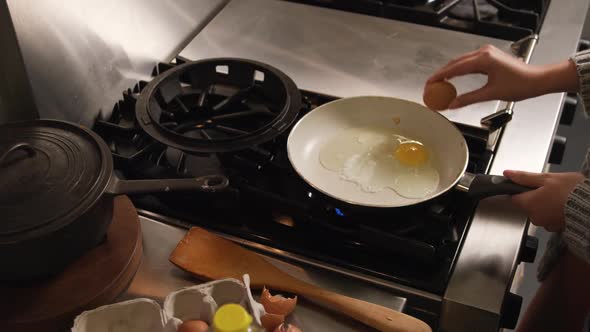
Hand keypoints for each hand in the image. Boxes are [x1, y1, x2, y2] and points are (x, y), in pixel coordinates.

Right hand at [426, 45, 578, 108]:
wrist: (537, 80)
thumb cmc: (520, 84)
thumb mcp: (491, 94)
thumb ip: (469, 99)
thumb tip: (453, 104)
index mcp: (483, 59)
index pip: (454, 67)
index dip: (439, 76)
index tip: (429, 84)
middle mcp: (484, 53)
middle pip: (455, 63)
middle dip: (441, 75)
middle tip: (430, 87)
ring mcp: (486, 53)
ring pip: (460, 62)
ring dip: (449, 73)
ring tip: (439, 85)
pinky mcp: (489, 57)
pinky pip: (468, 62)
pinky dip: (458, 71)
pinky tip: (453, 79)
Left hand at [504, 170, 584, 231]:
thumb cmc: (571, 191)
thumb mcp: (547, 178)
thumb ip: (525, 177)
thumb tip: (507, 174)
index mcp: (529, 204)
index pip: (514, 198)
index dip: (519, 190)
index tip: (527, 185)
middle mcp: (534, 217)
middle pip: (527, 205)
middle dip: (535, 196)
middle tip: (549, 188)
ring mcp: (546, 224)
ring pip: (539, 212)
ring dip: (546, 204)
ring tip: (559, 196)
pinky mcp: (557, 228)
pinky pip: (550, 218)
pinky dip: (555, 212)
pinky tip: (563, 205)